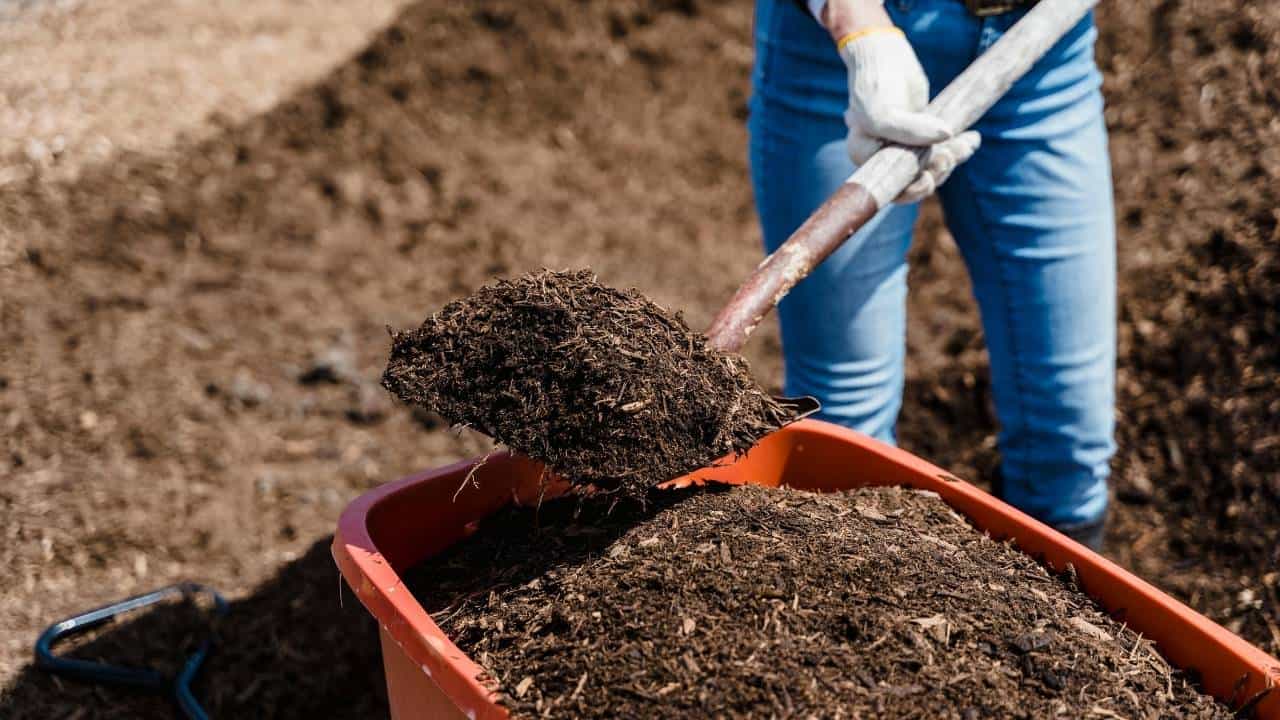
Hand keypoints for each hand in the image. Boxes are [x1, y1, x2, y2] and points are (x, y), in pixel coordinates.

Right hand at [838, 27, 980, 203]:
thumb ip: (909, 130)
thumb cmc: (876, 84)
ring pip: (932, 166)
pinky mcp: (923, 135)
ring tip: (966, 143)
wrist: (886, 54)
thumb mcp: (883, 111)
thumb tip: (946, 136)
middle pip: (914, 181)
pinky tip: (972, 139)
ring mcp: (904, 146)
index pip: (890, 188)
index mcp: (865, 157)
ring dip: (952, 158)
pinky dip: (959, 147)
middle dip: (937, 171)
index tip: (929, 177)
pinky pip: (942, 149)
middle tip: (950, 154)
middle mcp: (882, 156)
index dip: (912, 190)